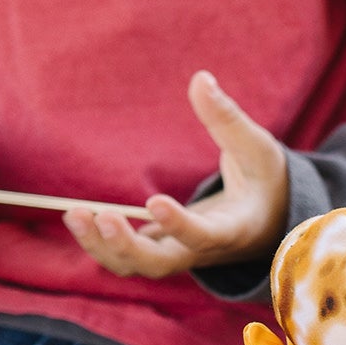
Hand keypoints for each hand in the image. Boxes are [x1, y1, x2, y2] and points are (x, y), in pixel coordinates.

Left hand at [65, 71, 287, 280]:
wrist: (271, 220)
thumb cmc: (266, 180)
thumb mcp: (257, 148)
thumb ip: (227, 118)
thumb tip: (201, 79)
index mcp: (233, 230)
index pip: (203, 237)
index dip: (179, 224)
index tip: (154, 201)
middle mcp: (202, 252)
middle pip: (159, 264)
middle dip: (124, 245)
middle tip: (97, 215)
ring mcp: (179, 254)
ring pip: (136, 265)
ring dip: (103, 247)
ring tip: (74, 214)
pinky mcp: (163, 248)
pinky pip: (129, 256)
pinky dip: (102, 243)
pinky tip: (79, 217)